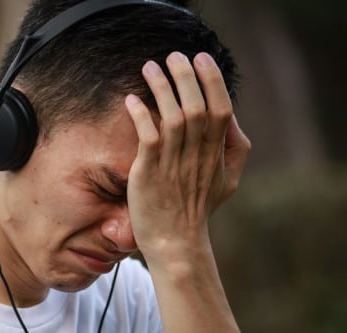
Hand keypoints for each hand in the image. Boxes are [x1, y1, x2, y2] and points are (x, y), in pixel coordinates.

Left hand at [125, 51, 249, 258]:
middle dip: (185, 77)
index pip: (220, 109)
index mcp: (216, 154)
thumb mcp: (229, 180)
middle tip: (174, 56)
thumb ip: (234, 148)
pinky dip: (141, 116)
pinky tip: (131, 100)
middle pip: (196, 107)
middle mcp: (197, 156)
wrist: (176, 242)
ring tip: (149, 67)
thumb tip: (229, 114)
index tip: (202, 59)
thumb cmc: (198, 209)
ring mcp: (172, 164)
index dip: (212, 81)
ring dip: (161, 89)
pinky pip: (147, 138)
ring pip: (172, 117)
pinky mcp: (149, 173)